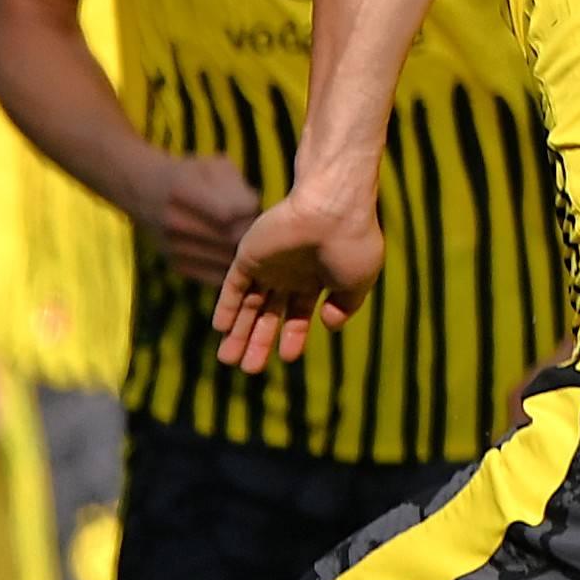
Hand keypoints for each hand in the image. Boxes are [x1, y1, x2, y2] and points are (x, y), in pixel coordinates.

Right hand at [137, 151, 266, 291]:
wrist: (144, 193)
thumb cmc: (187, 174)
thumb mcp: (211, 166)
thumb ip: (236, 184)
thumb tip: (255, 212)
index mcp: (182, 190)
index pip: (229, 211)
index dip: (249, 209)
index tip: (250, 204)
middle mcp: (174, 222)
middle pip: (230, 238)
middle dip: (249, 232)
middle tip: (252, 224)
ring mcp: (173, 247)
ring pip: (225, 260)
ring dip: (241, 251)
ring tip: (242, 237)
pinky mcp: (176, 265)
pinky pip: (214, 275)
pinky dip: (229, 267)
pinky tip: (230, 252)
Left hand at [212, 183, 384, 373]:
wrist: (333, 208)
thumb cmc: (351, 243)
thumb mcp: (358, 282)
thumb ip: (345, 306)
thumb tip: (329, 326)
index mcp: (317, 278)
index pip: (299, 313)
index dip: (293, 336)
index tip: (287, 358)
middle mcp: (290, 273)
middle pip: (268, 314)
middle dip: (258, 341)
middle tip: (247, 370)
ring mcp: (268, 264)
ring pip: (248, 304)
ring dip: (238, 332)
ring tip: (227, 360)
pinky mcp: (249, 255)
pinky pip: (233, 285)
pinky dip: (226, 307)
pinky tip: (220, 329)